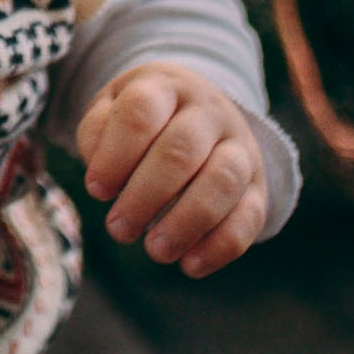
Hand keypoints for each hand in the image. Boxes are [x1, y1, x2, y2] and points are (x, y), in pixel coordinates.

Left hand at [76, 63, 267, 277]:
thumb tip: (100, 176)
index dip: (116, 154)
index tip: (95, 190)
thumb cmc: (142, 118)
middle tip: (118, 230)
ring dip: (187, 222)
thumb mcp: (111, 110)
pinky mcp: (259, 186)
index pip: (141, 112)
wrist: (197, 109)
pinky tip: (190, 266)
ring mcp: (240, 147)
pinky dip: (221, 245)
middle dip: (145, 195)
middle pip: (181, 150)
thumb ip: (97, 134)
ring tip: (155, 252)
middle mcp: (208, 113)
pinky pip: (250, 216)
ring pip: (222, 181)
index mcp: (164, 87)